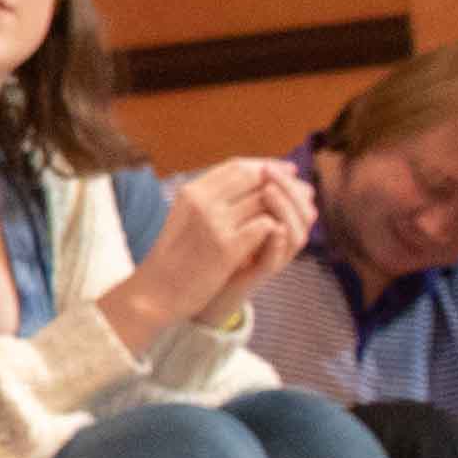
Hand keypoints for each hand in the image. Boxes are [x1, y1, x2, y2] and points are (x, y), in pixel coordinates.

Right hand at [124, 160, 310, 332]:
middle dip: (281, 181)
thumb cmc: (174, 257)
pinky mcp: (226, 247)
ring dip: (284, 206)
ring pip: (264, 200)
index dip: (264, 165)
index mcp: (191, 191)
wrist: (157, 292)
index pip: (235, 166)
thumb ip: (210, 200)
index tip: (284, 169)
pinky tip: (280, 235)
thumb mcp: (184, 217)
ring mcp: (214, 223)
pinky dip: (276, 228)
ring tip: (297, 212)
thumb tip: (247, 182)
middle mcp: (202, 201)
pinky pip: (264, 225)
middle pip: (253, 177)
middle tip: (300, 188)